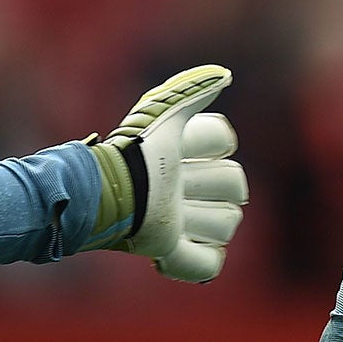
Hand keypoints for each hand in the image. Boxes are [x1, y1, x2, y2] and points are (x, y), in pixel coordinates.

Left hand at [89, 64, 246, 281]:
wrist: (107, 192)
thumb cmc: (133, 151)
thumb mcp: (163, 114)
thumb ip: (192, 90)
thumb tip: (226, 76)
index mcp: (185, 153)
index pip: (225, 145)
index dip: (210, 144)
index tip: (185, 147)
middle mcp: (187, 187)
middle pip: (235, 186)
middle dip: (208, 184)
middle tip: (177, 185)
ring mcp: (181, 221)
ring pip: (227, 224)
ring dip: (201, 221)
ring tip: (169, 215)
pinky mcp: (170, 248)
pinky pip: (206, 266)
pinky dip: (194, 262)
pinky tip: (164, 253)